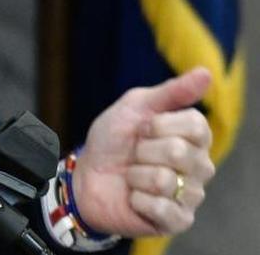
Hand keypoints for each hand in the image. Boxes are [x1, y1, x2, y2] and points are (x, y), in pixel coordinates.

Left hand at [72, 68, 215, 236]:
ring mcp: (190, 195)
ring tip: (132, 176)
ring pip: (164, 180)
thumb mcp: (134, 107)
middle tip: (134, 155)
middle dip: (142, 150)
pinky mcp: (176, 220)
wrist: (85, 175)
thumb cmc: (112, 140)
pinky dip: (137, 199)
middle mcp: (200, 166)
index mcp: (194, 137)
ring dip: (135, 175)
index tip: (141, 128)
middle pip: (178, 152)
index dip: (158, 125)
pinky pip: (161, 208)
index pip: (196, 125)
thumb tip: (206, 73)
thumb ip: (171, 92)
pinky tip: (134, 197)